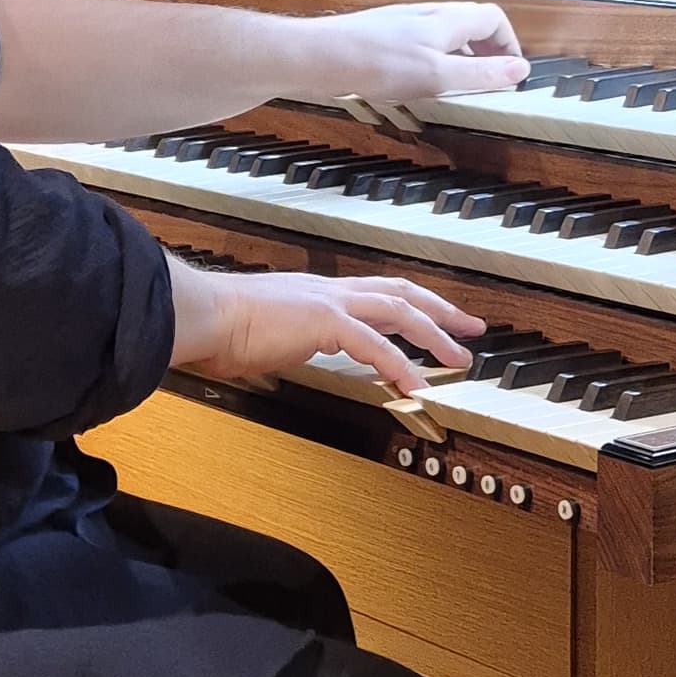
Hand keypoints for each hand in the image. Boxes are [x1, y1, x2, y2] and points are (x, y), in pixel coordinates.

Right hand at [167, 259, 484, 398]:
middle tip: (473, 330)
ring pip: (400, 312)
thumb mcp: (266, 333)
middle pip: (402, 292)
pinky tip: (418, 386)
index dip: (413, 304)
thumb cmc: (221, 327)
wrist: (202, 314)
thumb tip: (287, 352)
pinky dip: (402, 365)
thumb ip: (286, 339)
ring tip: (460, 360)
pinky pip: (377, 346)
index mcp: (319, 293)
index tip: (439, 318)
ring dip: (436, 335)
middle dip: (442, 310)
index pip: (379, 292)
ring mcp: (330, 302)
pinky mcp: (325, 322)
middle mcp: (331, 290)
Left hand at [304, 0, 528, 128]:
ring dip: (460, 54)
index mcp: (447, 20)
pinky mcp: (383, 34)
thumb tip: (519, 70)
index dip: (509, 44)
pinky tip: (419, 81)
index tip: (512, 72)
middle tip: (491, 77)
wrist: (322, 56)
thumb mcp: (438, 75)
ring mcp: (403, 22)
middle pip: (470, 22)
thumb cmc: (377, 63)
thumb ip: (480, 74)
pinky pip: (421, 41)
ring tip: (459, 82)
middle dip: (487, 49)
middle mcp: (427, 14)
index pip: (494, 18)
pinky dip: (433, 58)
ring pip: (445, 32)